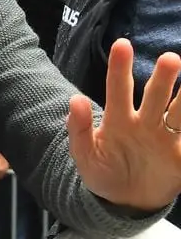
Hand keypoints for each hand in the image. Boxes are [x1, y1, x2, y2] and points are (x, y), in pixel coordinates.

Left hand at [68, 38, 180, 210]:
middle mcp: (146, 123)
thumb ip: (79, 128)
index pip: (118, 88)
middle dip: (163, 78)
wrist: (123, 202)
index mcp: (119, 119)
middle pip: (156, 96)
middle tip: (170, 58)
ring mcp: (166, 140)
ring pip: (180, 115)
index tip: (122, 44)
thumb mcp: (84, 154)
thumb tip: (75, 99)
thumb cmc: (102, 171)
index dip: (119, 67)